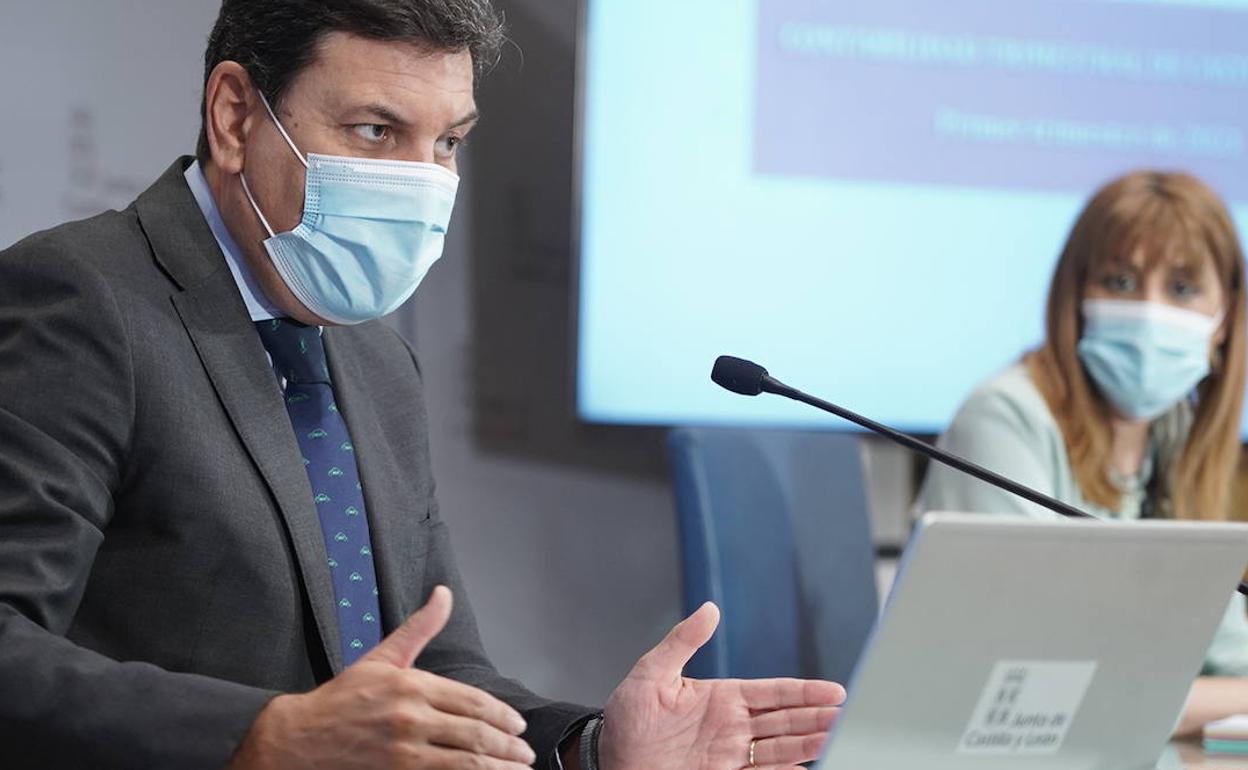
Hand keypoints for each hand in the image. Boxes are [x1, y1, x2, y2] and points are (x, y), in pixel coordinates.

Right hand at [228, 586, 535, 769]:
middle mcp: (410, 718)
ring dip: (497, 767)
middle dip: (507, 745)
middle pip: (475, 734)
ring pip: (465, 762)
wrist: (295, 740)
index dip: (502, 716)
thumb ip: (419, 628)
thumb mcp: (381, 659)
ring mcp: (403, 752)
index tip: (517, 724)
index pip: (473, 702)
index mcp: (412, 685)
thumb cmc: (341, 700)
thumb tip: (443, 594)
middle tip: (524, 752)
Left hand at [599, 603, 845, 769]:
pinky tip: (805, 768)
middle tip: (848, 716)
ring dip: (808, 744)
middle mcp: (732, 726)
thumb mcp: (650, 673)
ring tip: (837, 740)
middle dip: (817, 718)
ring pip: (780, 749)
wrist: (611, 759)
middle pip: (785, 720)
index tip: (835, 692)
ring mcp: (730, 754)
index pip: (772, 692)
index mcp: (721, 697)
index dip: (805, 692)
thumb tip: (709, 609)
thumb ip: (682, 641)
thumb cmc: (626, 719)